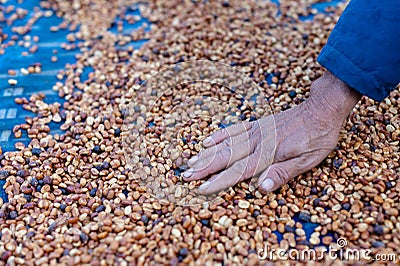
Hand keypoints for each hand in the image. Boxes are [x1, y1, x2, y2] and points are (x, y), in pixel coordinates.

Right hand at [183, 71, 360, 193]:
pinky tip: (208, 140)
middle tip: (185, 176)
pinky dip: (220, 135)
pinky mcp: (258, 125)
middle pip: (225, 157)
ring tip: (190, 161)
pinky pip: (234, 129)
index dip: (218, 181)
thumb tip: (261, 187)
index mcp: (268, 155)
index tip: (200, 188)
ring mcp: (256, 132)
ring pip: (226, 144)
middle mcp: (258, 143)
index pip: (238, 171)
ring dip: (207, 154)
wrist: (322, 108)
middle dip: (204, 168)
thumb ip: (282, 173)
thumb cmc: (318, 137)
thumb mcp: (307, 160)